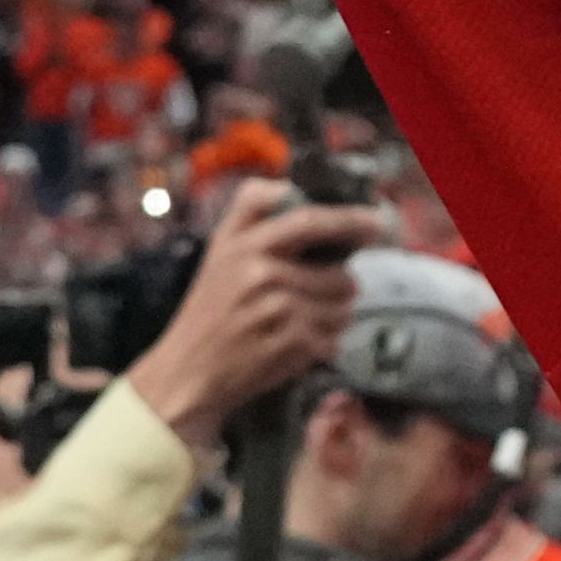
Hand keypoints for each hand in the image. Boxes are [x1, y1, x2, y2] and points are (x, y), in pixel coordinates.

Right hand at [126, 201, 385, 450]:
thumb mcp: (219, 252)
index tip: (374, 225)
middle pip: (340, 274)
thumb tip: (290, 188)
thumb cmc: (209, 311)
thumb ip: (249, 214)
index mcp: (243, 245)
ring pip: (343, 309)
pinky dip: (321, 346)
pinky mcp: (290, 344)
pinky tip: (291, 346)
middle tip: (317, 297)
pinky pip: (333, 339)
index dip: (349, 220)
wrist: (185, 371)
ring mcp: (277, 309)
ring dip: (331, 319)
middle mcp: (260, 272)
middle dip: (341, 288)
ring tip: (296, 324)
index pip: (310, 220)